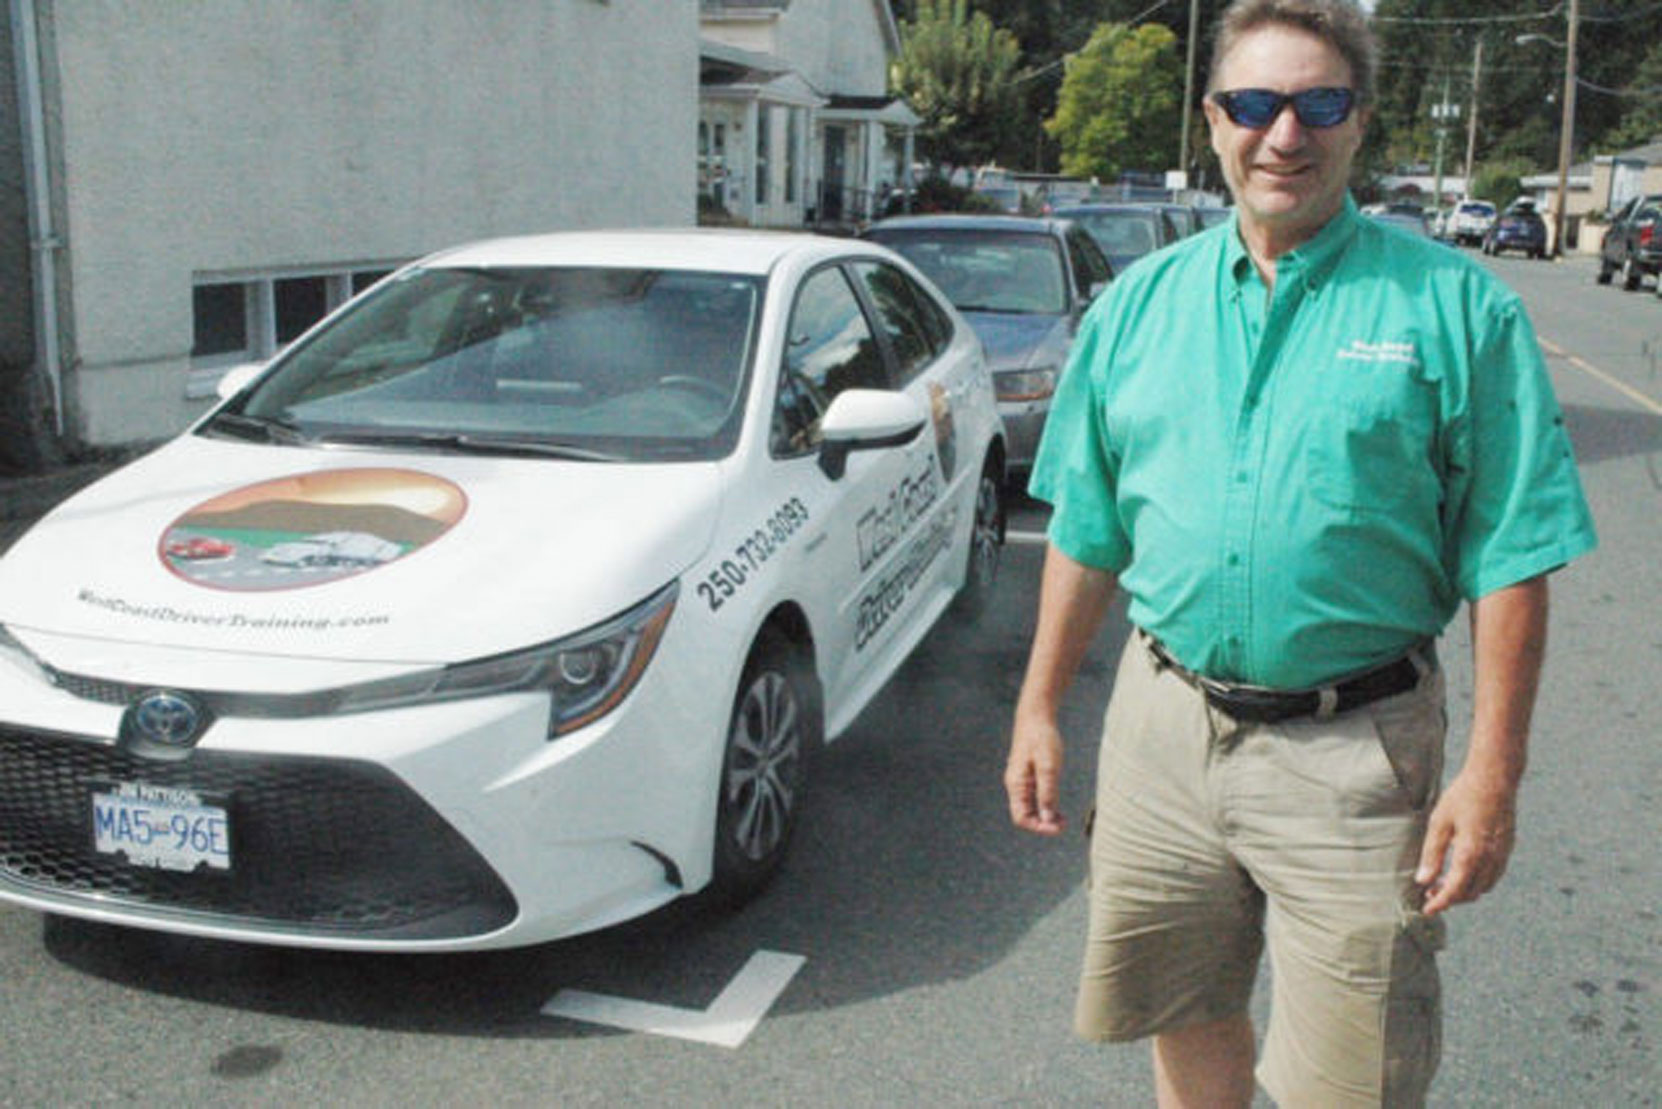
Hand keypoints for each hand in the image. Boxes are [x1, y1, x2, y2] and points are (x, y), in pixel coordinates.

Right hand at [1004, 714, 1065, 835]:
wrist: (1036, 717)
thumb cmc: (1042, 739)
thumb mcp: (1048, 766)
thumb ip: (1048, 793)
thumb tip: (1047, 818)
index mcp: (1016, 784)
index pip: (1021, 817)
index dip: (1039, 827)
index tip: (1058, 827)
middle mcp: (1015, 785)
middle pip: (1025, 815)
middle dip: (1043, 823)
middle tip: (1064, 824)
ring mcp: (1021, 781)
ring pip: (1030, 808)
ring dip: (1045, 816)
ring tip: (1063, 819)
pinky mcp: (1028, 776)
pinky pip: (1034, 798)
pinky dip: (1045, 805)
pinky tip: (1057, 805)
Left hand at [1415, 769, 1517, 915]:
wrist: (1495, 779)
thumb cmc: (1463, 797)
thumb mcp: (1439, 823)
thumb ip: (1432, 854)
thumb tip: (1423, 880)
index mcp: (1471, 854)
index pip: (1454, 891)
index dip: (1440, 903)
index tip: (1426, 910)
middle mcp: (1490, 859)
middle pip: (1470, 893)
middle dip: (1450, 898)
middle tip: (1430, 893)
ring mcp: (1502, 855)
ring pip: (1484, 887)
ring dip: (1465, 891)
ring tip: (1443, 882)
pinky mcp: (1507, 848)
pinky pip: (1494, 875)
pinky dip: (1478, 881)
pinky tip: (1464, 871)